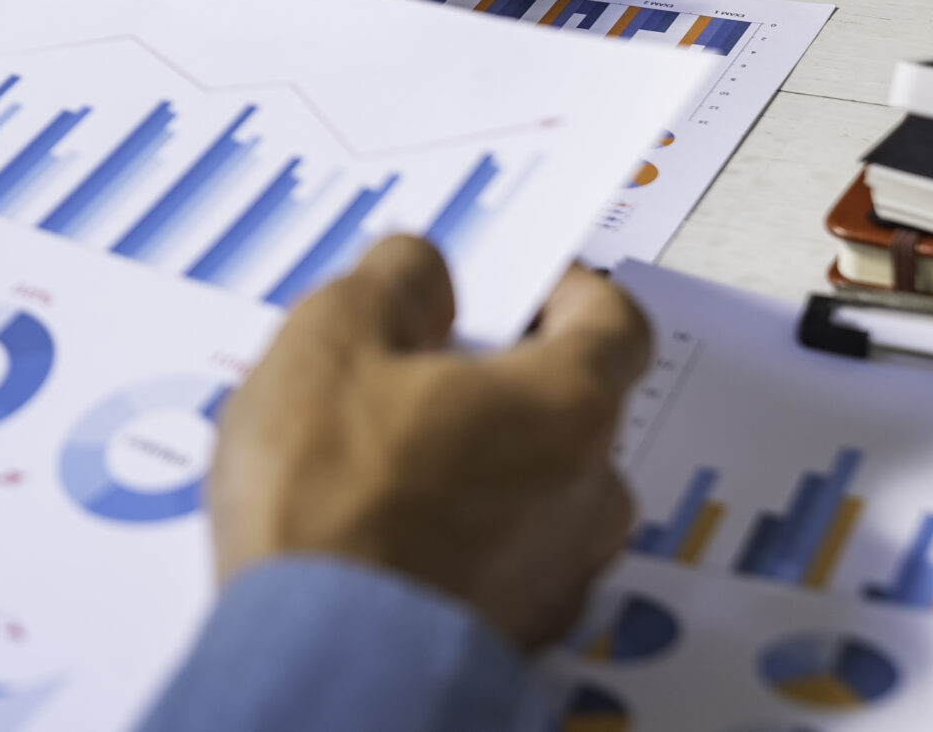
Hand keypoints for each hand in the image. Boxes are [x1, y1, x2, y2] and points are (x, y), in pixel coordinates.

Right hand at [208, 236, 648, 649]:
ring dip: (475, 462)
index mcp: (566, 407)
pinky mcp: (518, 634)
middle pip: (566, 408)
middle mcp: (588, 494)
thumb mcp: (330, 341)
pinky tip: (380, 527)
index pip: (614, 322)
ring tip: (376, 459)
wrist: (318, 661)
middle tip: (410, 371)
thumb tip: (419, 271)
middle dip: (496, 381)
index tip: (522, 285)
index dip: (565, 291)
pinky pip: (503, 557)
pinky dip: (459, 534)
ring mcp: (560, 575)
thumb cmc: (331, 504)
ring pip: (534, 489)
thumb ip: (391, 283)